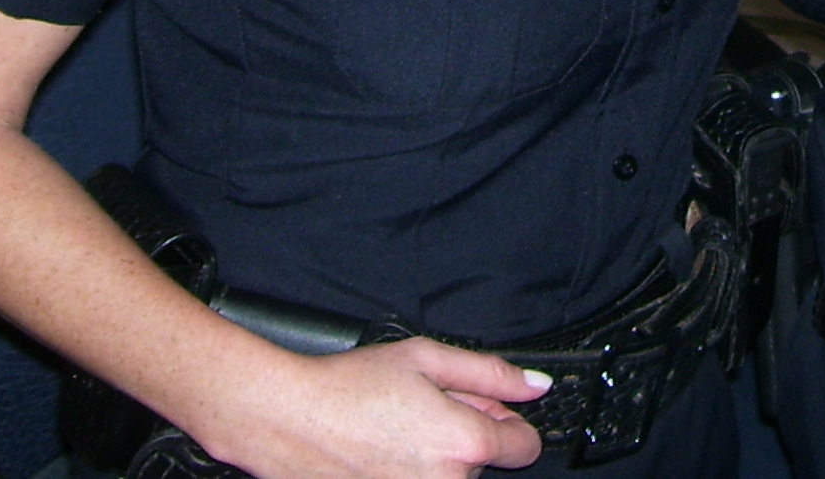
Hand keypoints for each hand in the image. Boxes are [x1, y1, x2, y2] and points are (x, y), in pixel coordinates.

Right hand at [191, 335, 548, 477]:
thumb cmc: (349, 387)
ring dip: (435, 456)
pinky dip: (407, 470)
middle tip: (422, 407)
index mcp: (464, 442)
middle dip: (463, 433)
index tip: (487, 411)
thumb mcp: (427, 359)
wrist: (288, 419)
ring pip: (450, 476)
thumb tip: (536, 385)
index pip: (526, 447)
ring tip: (396, 429)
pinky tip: (382, 450)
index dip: (508, 421)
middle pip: (482, 460)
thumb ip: (491, 374)